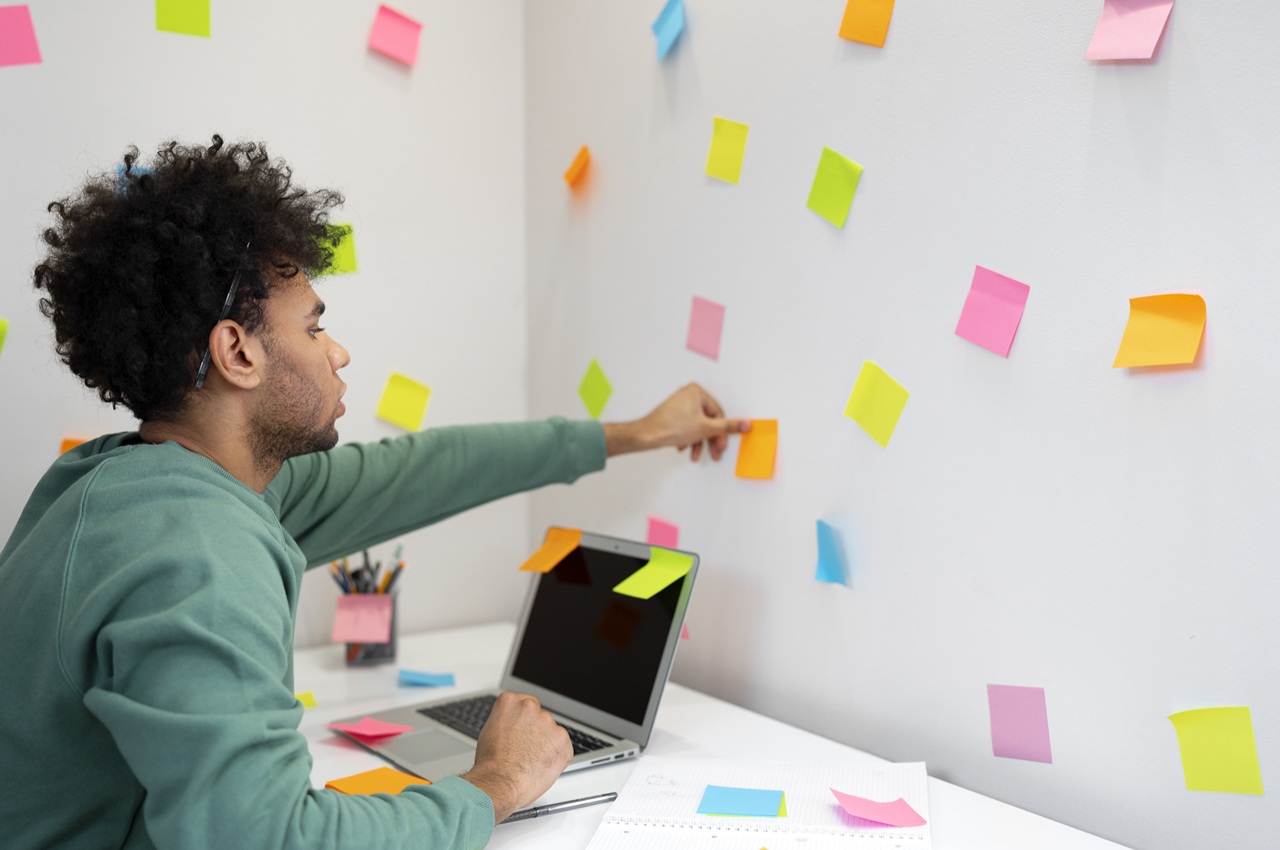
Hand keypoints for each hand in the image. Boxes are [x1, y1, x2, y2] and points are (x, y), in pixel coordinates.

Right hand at [460, 692, 572, 822]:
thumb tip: (514, 725)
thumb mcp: (490, 731)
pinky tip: (542, 766)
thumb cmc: (491, 763)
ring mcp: (548, 722)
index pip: (524, 704)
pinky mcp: (562, 738)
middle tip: (527, 750)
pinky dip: (557, 756)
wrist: (501, 782)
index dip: (523, 722)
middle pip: (539, 716)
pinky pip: (563, 747)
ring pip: (552, 732)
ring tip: (531, 761)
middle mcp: (530, 706)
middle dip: (536, 731)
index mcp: (510, 701)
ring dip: (547, 744)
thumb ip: (507, 721)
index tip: (521, 731)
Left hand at [603, 383, 749, 460]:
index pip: (717, 413)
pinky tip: (684, 448)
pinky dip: (688, 438)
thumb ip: (727, 427)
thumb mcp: (705, 428)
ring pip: (697, 426)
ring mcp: (679, 404)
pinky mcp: (673, 414)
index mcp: (696, 392)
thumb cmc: (670, 427)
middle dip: (709, 439)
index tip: (721, 445)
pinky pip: (687, 426)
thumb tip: (745, 424)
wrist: (646, 435)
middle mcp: (688, 395)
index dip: (721, 432)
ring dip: (698, 442)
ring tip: (696, 454)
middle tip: (714, 453)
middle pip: (707, 420)